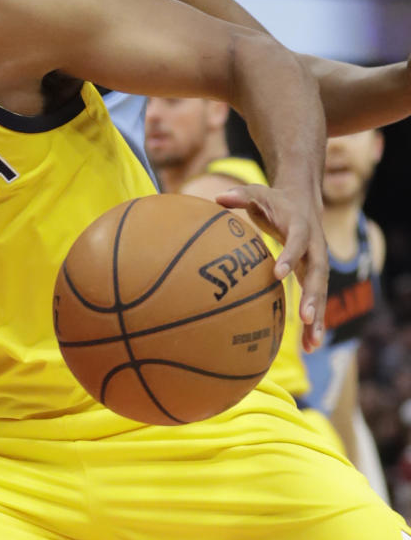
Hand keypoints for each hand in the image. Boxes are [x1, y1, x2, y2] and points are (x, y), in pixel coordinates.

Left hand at [214, 183, 327, 349]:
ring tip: (313, 343)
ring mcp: (318, 263)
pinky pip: (317, 300)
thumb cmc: (274, 200)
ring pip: (322, 292)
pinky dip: (315, 322)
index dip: (290, 256)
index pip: (298, 241)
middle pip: (319, 272)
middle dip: (314, 295)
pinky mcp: (314, 275)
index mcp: (301, 226)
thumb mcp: (258, 193)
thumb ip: (240, 195)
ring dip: (319, 317)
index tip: (278, 274)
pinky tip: (310, 346)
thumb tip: (218, 197)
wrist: (304, 201)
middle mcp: (315, 247)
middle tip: (306, 318)